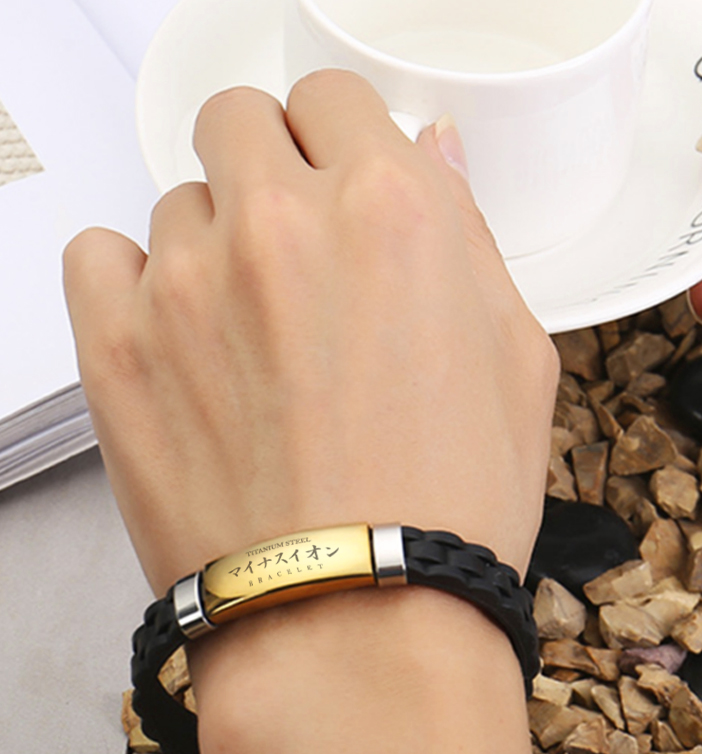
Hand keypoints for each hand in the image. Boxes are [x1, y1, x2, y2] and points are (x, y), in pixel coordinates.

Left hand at [64, 72, 570, 753]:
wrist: (360, 622)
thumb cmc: (453, 507)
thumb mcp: (518, 362)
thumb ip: (469, 238)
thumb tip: (429, 153)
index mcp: (396, 211)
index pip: (335, 99)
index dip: (339, 141)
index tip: (337, 184)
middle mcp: (284, 221)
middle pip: (241, 124)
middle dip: (269, 173)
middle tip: (292, 258)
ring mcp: (188, 279)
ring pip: (176, 201)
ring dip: (212, 248)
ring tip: (248, 344)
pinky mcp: (115, 344)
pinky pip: (98, 254)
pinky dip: (133, 283)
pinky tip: (179, 345)